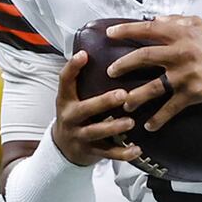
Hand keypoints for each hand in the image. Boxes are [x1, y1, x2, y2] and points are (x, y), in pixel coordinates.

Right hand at [51, 51, 140, 165]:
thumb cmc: (77, 114)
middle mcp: (70, 117)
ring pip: (96, 132)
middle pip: (85, 109)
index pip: (65, 81)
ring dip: (114, 127)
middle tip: (122, 94)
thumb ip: (85, 80)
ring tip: (130, 122)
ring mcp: (80, 136)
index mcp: (65, 100)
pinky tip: (137, 149)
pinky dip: (123, 153)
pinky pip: (108, 153)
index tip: (84, 55)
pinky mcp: (91, 151)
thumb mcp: (73, 97)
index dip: (72, 67)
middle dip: (103, 102)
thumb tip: (100, 48)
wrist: (64, 148)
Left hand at [105, 16, 201, 131]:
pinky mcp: (192, 93)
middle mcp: (181, 52)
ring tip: (124, 103)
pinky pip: (170, 108)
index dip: (127, 30)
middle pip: (144, 57)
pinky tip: (149, 125)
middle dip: (123, 65)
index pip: (148, 29)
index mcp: (181, 34)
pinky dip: (159, 118)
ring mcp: (185, 74)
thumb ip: (177, 21)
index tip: (110, 34)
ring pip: (153, 86)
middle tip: (110, 72)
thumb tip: (155, 19)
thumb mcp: (200, 26)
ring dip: (136, 96)